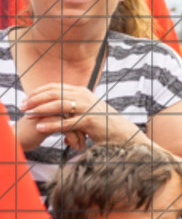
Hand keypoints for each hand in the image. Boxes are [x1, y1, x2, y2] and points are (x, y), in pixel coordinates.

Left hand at [22, 83, 139, 147]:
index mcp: (82, 91)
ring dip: (40, 110)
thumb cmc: (103, 123)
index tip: (27, 98)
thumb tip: (57, 104)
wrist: (121, 132)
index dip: (38, 91)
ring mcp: (87, 108)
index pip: (55, 87)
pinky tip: (40, 127)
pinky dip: (51, 125)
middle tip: (23, 106)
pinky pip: (65, 123)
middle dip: (35, 99)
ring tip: (28, 115)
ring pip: (58, 106)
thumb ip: (73, 104)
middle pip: (54, 94)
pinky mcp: (89, 121)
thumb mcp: (87, 108)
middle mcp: (84, 96)